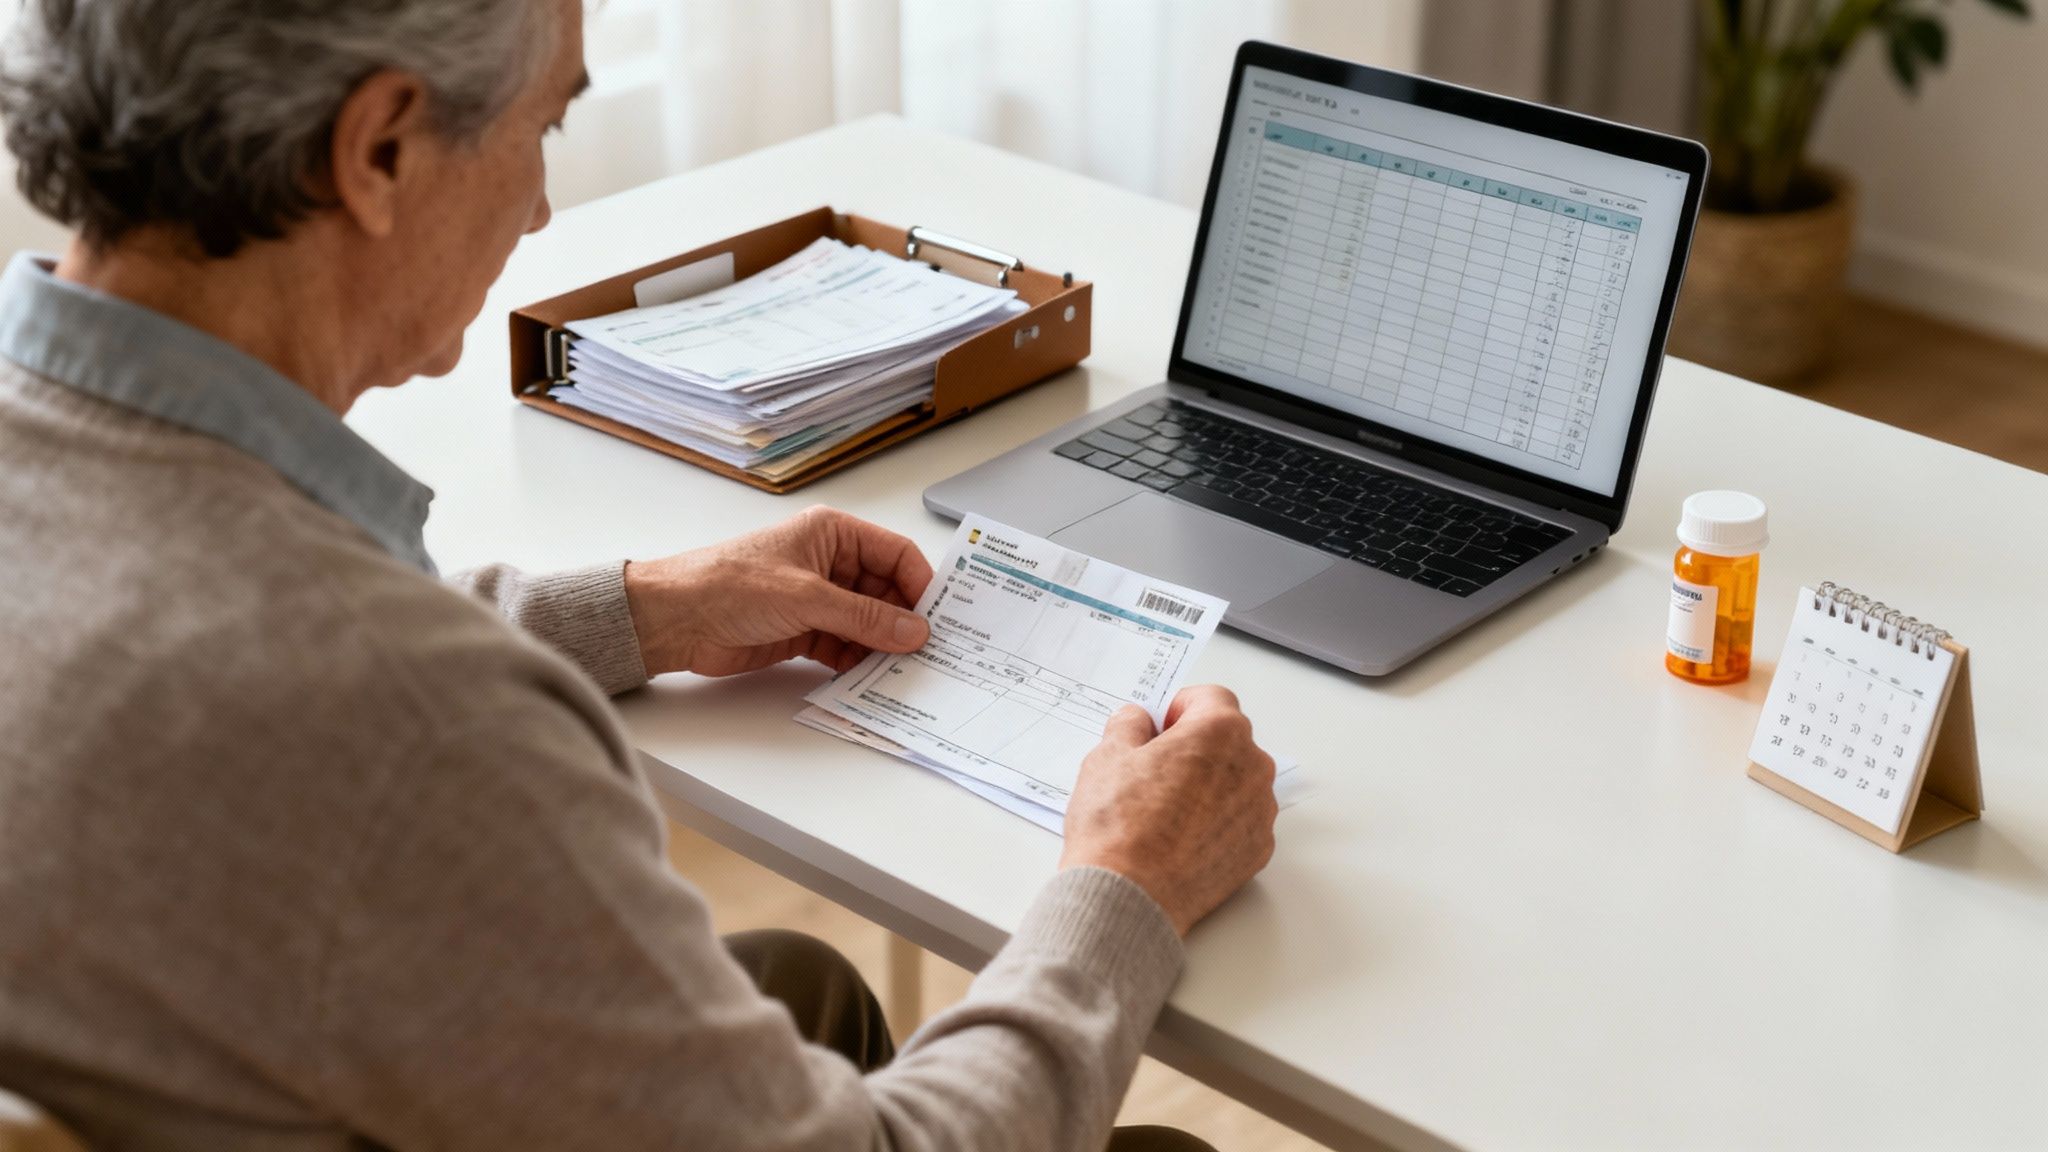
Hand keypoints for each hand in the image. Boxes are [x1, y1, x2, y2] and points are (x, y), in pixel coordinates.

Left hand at [623, 506, 933, 677]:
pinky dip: (858, 663)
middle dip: (903, 623)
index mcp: (833, 534)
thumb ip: (863, 617)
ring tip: (902, 672)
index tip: (938, 618)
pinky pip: (845, 647)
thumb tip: (913, 630)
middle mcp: (830, 563)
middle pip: (886, 593)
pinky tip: (870, 680)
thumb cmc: (727, 584)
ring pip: (868, 624)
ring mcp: (817, 600)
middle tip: (926, 654)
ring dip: (882, 647)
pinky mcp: (804, 632)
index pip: (895, 555)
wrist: (672, 619)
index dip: (920, 585)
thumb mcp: (806, 597)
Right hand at [1060, 686, 1277, 936]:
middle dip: (1196, 747)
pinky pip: (1239, 822)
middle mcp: (1252, 767)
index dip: (1181, 708)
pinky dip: (1217, 823)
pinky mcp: (1258, 850)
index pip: (1211, 698)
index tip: (1161, 727)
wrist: (1129, 896)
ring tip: (1165, 811)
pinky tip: (1181, 839)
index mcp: (1220, 732)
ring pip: (1236, 782)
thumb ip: (1128, 725)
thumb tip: (1138, 721)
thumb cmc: (1118, 825)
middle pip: (1228, 741)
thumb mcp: (1107, 755)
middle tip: (1155, 770)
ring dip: (1209, 786)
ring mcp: (1259, 812)